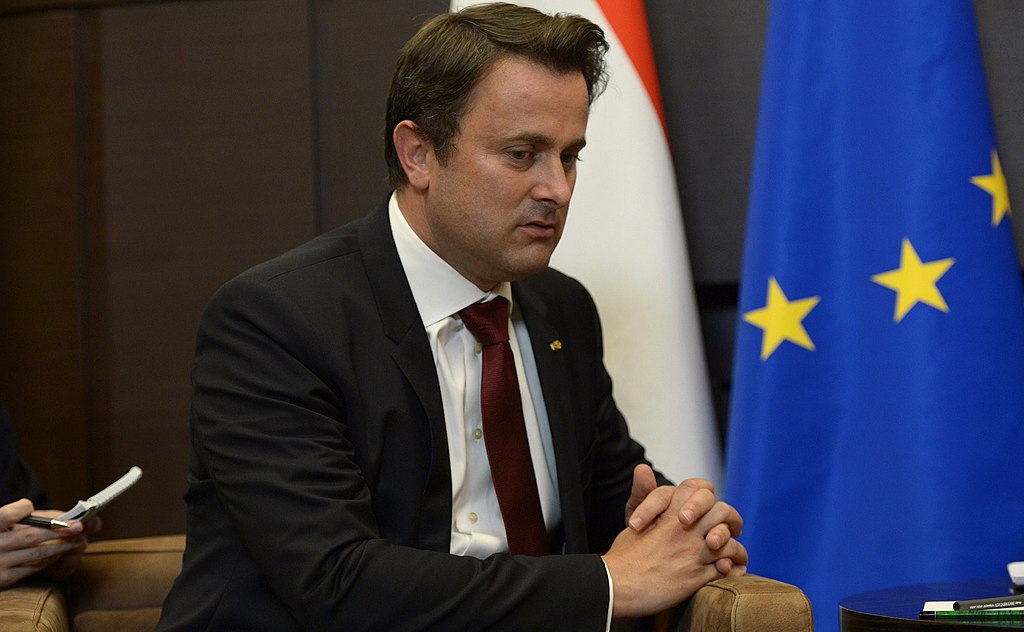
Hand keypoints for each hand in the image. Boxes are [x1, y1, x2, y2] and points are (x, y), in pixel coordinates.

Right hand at [0, 499, 94, 588]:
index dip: (23, 508)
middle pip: (32, 536)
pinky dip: (50, 559)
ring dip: (61, 546)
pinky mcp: (5, 579)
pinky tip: (59, 553)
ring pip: (38, 553)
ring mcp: (0, 563)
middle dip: (59, 531)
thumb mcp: (1, 526)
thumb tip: (50, 513)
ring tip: (76, 540)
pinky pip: (34, 567)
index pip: (8, 515)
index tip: (34, 506)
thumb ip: (20, 517)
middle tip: (78, 526)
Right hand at [605, 470, 747, 616]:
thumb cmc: (623, 556)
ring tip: (736, 555)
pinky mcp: (695, 577)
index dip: (709, 499)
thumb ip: (645, 496)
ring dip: (735, 548)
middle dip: (732, 520)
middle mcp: (684, 530)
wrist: (616, 585)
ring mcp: (692, 553)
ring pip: (729, 542)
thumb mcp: (633, 519)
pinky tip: (729, 571)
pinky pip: (724, 568)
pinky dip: (731, 569)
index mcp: (670, 514)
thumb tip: (643, 468)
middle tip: (734, 530)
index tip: (712, 510)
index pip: (700, 491)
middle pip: (722, 512)